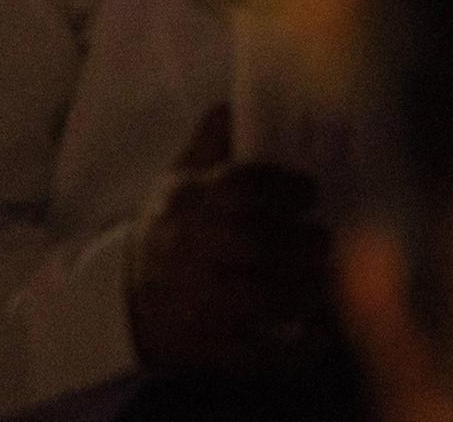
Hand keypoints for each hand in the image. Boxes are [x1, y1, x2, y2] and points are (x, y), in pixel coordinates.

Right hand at [127, 108, 339, 377]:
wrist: (128, 299)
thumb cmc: (172, 232)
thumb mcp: (179, 181)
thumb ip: (209, 145)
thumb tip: (233, 102)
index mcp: (185, 203)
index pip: (238, 188)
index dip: (282, 188)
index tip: (309, 192)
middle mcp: (187, 249)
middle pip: (254, 243)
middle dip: (302, 243)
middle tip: (325, 242)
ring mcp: (195, 299)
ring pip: (259, 297)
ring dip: (304, 290)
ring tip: (325, 282)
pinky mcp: (207, 345)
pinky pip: (259, 350)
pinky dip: (296, 347)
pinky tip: (320, 333)